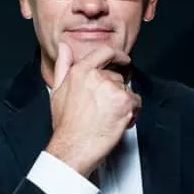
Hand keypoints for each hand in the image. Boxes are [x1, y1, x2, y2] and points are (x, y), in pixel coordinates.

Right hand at [46, 42, 140, 177]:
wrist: (73, 147)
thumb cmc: (66, 124)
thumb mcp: (57, 90)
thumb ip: (63, 64)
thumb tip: (64, 46)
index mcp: (81, 71)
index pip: (105, 52)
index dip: (117, 55)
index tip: (123, 59)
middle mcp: (97, 77)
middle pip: (116, 76)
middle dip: (114, 90)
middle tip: (105, 107)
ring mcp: (112, 89)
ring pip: (126, 89)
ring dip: (122, 101)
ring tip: (109, 116)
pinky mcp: (124, 102)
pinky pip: (136, 101)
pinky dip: (132, 111)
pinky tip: (118, 120)